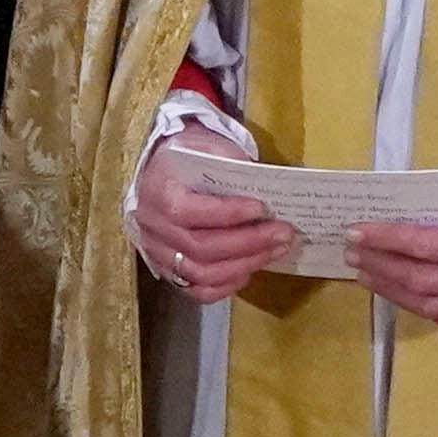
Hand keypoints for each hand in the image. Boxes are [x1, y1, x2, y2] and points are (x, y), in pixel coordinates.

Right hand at [132, 129, 295, 303]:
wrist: (158, 175)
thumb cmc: (185, 159)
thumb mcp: (205, 146)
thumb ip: (230, 161)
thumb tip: (263, 186)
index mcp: (158, 193)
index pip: (189, 212)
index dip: (227, 213)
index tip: (261, 208)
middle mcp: (154, 229)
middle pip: (201, 248)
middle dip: (249, 243)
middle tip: (284, 233)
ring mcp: (158, 254)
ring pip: (201, 274)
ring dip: (244, 265)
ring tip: (276, 250)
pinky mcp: (168, 271)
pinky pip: (198, 290)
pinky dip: (227, 285)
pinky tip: (250, 270)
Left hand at [347, 172, 437, 332]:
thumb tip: (408, 208)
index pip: (425, 246)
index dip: (386, 240)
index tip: (357, 232)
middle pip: (420, 279)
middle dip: (379, 266)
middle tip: (351, 253)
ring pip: (429, 304)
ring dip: (392, 290)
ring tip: (365, 274)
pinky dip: (418, 305)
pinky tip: (398, 291)